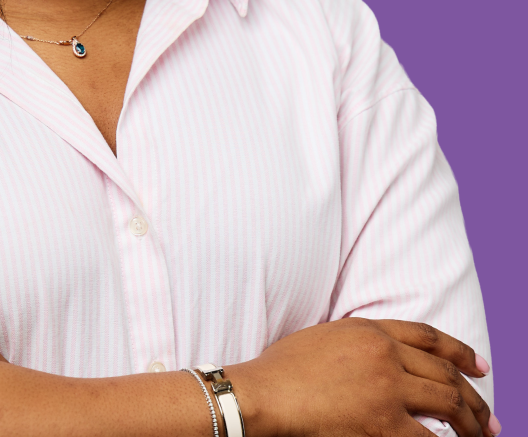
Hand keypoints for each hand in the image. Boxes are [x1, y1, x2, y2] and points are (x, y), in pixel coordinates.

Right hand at [229, 318, 499, 436]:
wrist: (265, 394)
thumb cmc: (284, 370)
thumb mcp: (326, 336)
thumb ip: (359, 341)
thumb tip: (387, 359)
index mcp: (369, 329)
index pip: (429, 337)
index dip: (460, 352)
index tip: (481, 367)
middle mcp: (384, 354)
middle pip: (445, 374)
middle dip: (475, 399)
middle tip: (489, 421)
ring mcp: (386, 389)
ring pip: (447, 405)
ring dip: (470, 425)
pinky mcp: (383, 424)